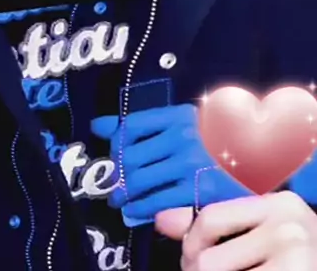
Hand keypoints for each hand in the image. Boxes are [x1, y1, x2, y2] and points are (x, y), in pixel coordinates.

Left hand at [91, 104, 248, 221]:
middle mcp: (184, 136)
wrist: (259, 162)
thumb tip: (98, 126)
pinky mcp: (199, 191)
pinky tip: (136, 210)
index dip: (116, 142)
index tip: (114, 153)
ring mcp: (191, 164)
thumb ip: (142, 125)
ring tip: (120, 200)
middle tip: (114, 184)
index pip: (132, 125)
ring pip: (141, 180)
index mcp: (179, 115)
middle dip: (118, 173)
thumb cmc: (216, 142)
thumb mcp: (183, 124)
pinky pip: (158, 201)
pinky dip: (141, 208)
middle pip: (132, 155)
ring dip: (125, 194)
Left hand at [171, 192, 316, 270]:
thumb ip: (218, 225)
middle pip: (209, 259)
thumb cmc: (300, 257)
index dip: (190, 243)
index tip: (189, 259)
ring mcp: (293, 256)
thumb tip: (162, 220)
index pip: (210, 218)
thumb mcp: (267, 233)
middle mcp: (286, 226)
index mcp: (278, 204)